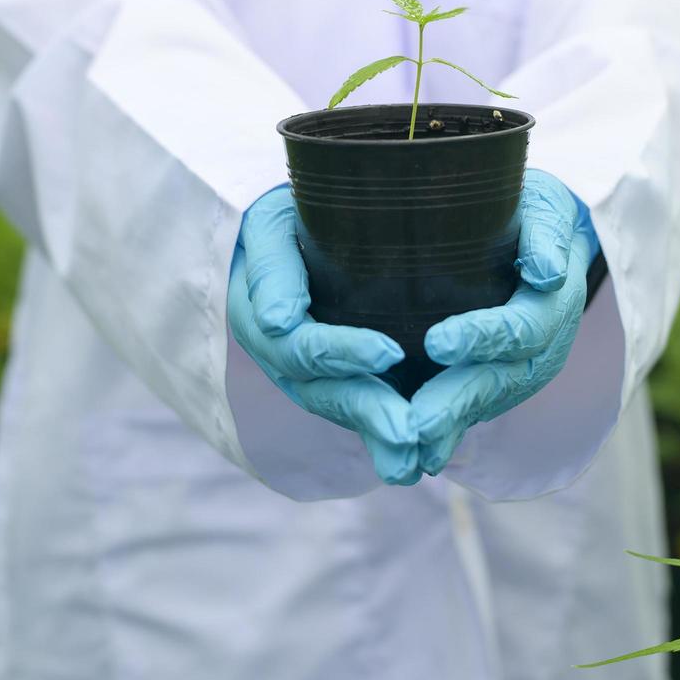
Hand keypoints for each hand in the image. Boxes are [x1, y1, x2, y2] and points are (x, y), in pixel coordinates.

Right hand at [229, 187, 420, 484]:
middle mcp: (281, 354)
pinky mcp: (339, 378)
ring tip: (415, 463)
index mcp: (259, 314)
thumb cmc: (284, 216)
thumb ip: (273, 270)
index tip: (389, 351)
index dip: (341, 353)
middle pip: (322, 392)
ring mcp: (308, 373)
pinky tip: (420, 452)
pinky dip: (386, 428)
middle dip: (367, 412)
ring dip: (378, 434)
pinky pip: (360, 407)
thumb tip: (279, 321)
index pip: (300, 345)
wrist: (291, 229)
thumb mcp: (271, 226)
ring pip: (342, 408)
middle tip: (409, 435)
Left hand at [411, 170, 596, 474]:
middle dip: (456, 402)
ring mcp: (519, 371)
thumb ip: (548, 234)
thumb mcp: (546, 208)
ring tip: (408, 448)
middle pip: (501, 380)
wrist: (549, 240)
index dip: (483, 337)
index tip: (437, 342)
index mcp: (554, 302)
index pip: (522, 326)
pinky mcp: (495, 382)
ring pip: (484, 404)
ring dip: (447, 428)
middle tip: (414, 424)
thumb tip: (546, 272)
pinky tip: (413, 453)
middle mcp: (541, 347)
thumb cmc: (536, 214)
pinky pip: (472, 411)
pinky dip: (446, 432)